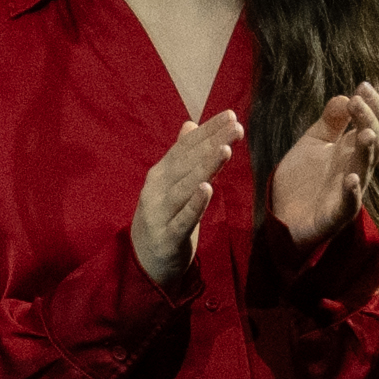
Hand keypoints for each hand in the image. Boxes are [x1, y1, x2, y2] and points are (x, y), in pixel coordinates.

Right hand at [129, 104, 247, 287]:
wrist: (143, 264)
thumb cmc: (163, 219)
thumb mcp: (171, 185)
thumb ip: (180, 155)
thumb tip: (190, 124)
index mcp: (160, 174)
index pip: (185, 147)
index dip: (207, 131)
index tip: (230, 115)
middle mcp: (156, 189)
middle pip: (186, 163)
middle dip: (211, 143)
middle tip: (236, 127)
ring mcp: (159, 213)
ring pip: (184, 187)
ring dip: (204, 168)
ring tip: (225, 150)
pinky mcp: (167, 236)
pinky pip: (182, 219)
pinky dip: (194, 204)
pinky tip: (207, 188)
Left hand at [264, 80, 378, 249]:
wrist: (280, 218)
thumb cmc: (301, 181)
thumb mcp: (312, 143)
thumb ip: (329, 122)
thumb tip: (344, 96)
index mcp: (350, 151)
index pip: (372, 124)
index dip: (372, 106)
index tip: (363, 85)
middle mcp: (355, 169)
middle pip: (373, 142)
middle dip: (369, 120)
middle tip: (359, 100)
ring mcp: (348, 192)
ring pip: (365, 169)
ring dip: (367, 151)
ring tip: (366, 133)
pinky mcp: (336, 215)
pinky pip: (349, 204)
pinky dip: (352, 192)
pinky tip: (351, 179)